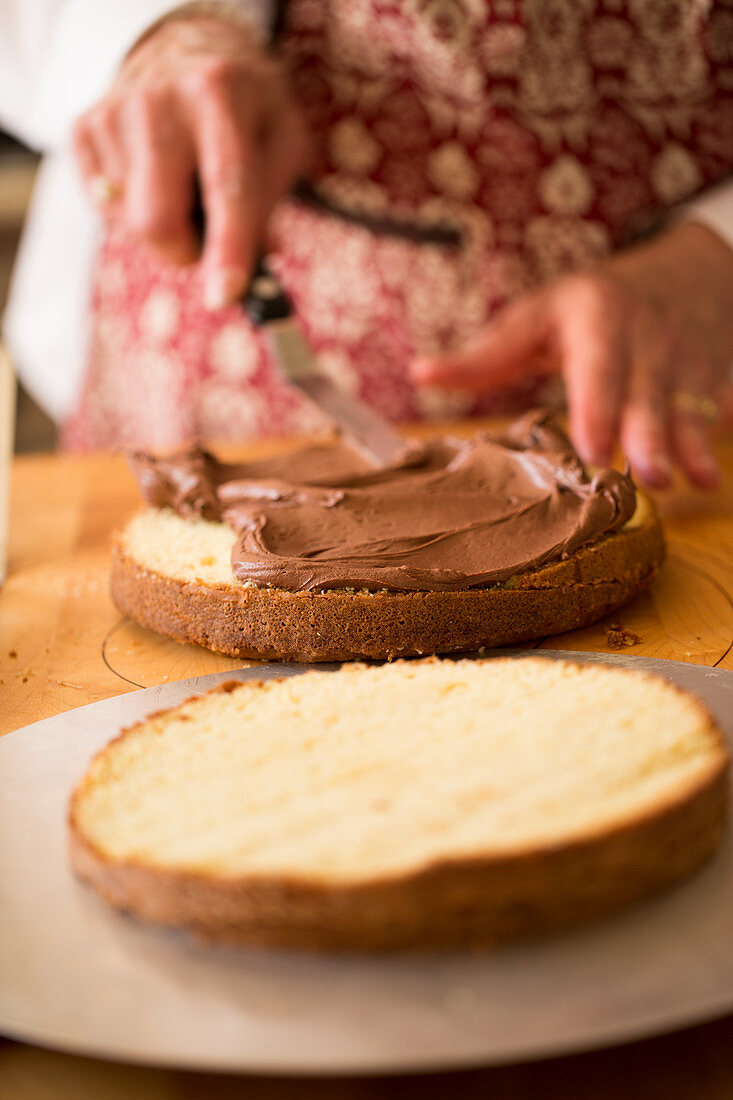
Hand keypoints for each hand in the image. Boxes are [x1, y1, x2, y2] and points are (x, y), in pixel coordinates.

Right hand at [73, 11, 309, 306]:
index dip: (227, 248)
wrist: (182, 48)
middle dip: (184, 255)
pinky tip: (153, 180)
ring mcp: (114, 113)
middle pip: (156, 220)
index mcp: (219, 94)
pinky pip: (104, 210)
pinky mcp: (84, 129)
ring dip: (164, 229)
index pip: (226, 187)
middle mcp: (160, 100)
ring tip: (182, 189)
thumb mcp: (280, 138)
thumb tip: (257, 265)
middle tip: (205, 246)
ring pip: (128, 223)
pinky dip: (133, 213)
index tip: (225, 296)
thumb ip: (270, 201)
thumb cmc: (243, 106)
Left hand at [412, 222, 732, 488]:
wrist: (689, 268)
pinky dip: (721, 431)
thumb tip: (420, 373)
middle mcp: (649, 341)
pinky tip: (714, 468)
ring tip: (697, 482)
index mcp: (599, 322)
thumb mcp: (540, 314)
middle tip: (650, 477)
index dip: (597, 410)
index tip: (591, 449)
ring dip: (693, 445)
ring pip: (692, 406)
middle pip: (649, 395)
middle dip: (651, 436)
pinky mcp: (721, 376)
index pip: (598, 370)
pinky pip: (725, 404)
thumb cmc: (596, 302)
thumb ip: (488, 354)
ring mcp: (691, 360)